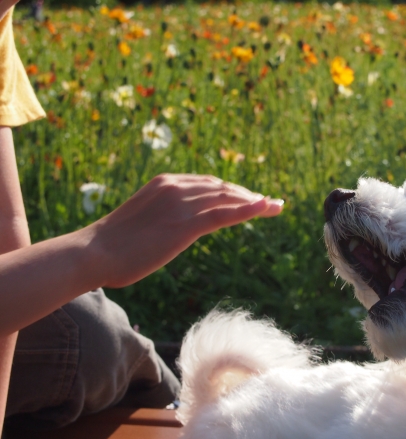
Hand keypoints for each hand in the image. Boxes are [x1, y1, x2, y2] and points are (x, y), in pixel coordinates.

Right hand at [84, 174, 282, 288]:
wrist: (93, 253)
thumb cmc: (113, 245)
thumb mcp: (144, 220)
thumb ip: (165, 216)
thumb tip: (177, 228)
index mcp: (166, 182)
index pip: (210, 184)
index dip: (233, 191)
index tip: (251, 199)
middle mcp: (177, 187)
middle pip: (224, 188)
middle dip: (249, 196)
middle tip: (271, 204)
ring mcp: (182, 204)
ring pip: (228, 199)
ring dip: (257, 203)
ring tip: (276, 208)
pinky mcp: (185, 225)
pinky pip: (224, 215)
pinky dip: (249, 210)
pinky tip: (266, 209)